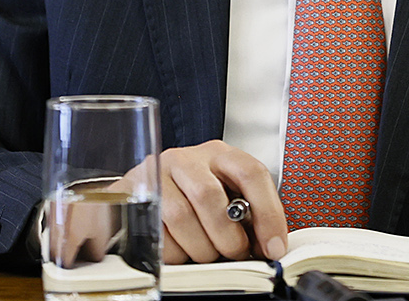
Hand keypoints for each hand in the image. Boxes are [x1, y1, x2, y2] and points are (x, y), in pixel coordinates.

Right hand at [156, 140, 287, 263]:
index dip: (268, 213)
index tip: (274, 247)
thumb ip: (247, 216)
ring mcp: (157, 174)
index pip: (251, 173)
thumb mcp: (225, 198)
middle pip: (210, 196)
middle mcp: (187, 158)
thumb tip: (270, 247)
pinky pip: (156, 232)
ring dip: (200, 248)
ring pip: (181, 216)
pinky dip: (175, 253)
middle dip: (227, 236)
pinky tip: (182, 250)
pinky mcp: (134, 195)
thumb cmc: (193, 198)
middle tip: (235, 254)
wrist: (144, 191)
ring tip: (207, 254)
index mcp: (219, 155)